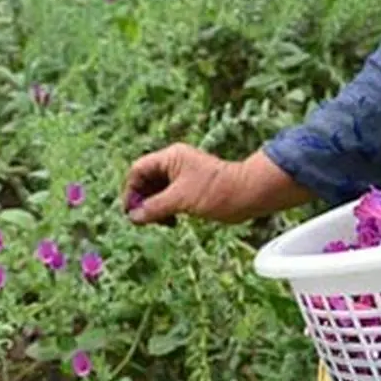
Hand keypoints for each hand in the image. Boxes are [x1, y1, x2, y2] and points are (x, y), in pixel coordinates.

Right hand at [123, 144, 314, 224]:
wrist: (249, 194)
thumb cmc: (217, 191)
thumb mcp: (180, 200)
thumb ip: (155, 207)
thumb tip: (134, 216)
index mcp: (171, 157)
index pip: (139, 170)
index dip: (131, 190)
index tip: (132, 211)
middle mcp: (175, 164)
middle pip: (146, 180)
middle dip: (143, 200)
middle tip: (145, 219)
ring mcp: (184, 176)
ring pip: (158, 191)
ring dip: (155, 207)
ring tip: (162, 222)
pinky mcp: (191, 188)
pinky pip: (170, 197)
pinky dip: (166, 209)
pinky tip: (172, 221)